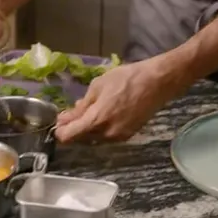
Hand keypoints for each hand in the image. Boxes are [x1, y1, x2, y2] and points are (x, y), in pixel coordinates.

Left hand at [55, 58, 186, 142]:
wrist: (158, 82)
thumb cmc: (127, 78)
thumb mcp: (98, 86)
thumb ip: (81, 106)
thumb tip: (65, 118)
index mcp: (96, 121)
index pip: (68, 137)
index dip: (60, 130)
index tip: (59, 121)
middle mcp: (106, 134)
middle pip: (80, 139)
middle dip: (73, 127)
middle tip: (72, 112)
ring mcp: (119, 137)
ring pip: (94, 138)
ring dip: (88, 128)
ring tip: (91, 109)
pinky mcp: (128, 135)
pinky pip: (107, 136)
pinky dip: (101, 128)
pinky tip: (105, 113)